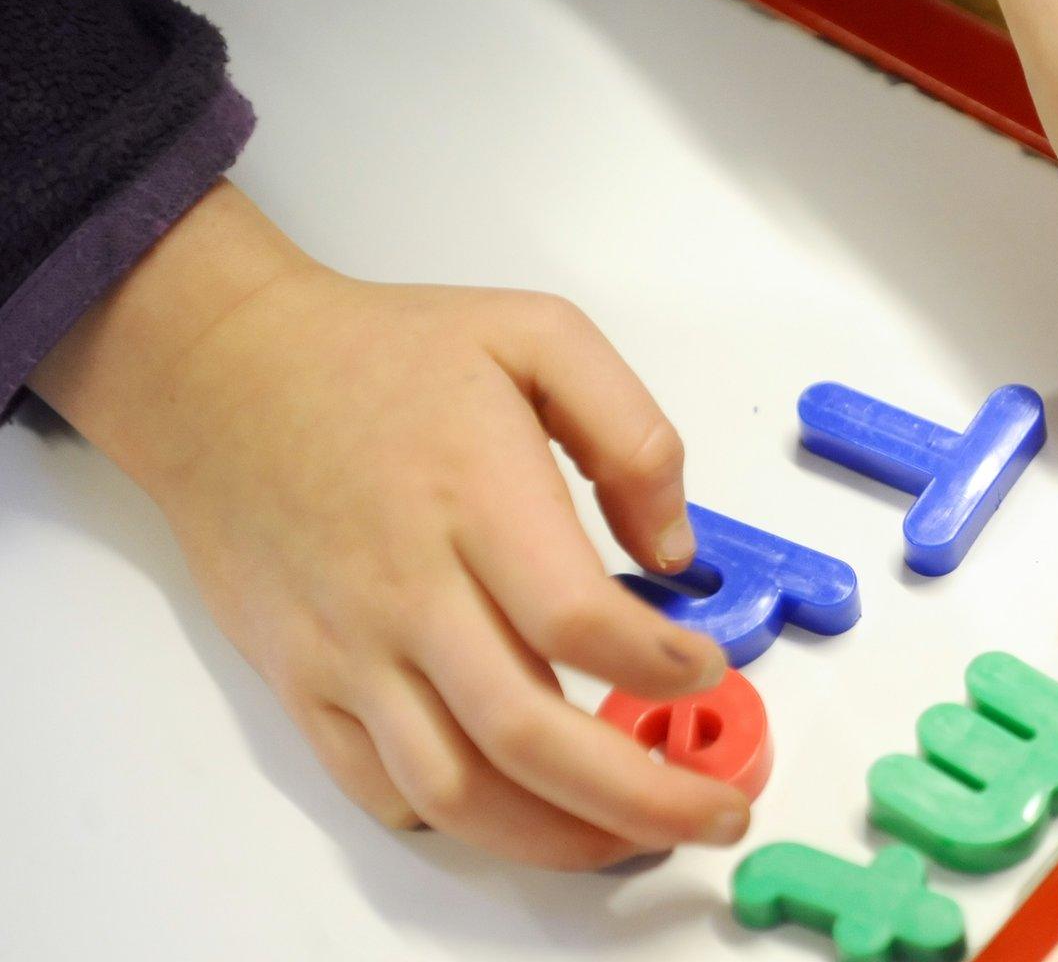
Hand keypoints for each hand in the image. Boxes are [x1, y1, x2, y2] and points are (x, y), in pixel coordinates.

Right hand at [30, 183, 743, 869]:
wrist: (224, 375)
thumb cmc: (385, 355)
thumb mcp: (536, 334)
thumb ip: (631, 432)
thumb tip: (675, 550)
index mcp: (475, 496)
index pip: (576, 619)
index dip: (658, 666)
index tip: (707, 669)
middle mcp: (408, 589)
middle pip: (528, 733)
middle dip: (642, 795)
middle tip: (719, 812)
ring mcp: (350, 648)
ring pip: (457, 789)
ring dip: (560, 836)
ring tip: (637, 836)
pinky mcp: (305, 682)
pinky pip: (382, 787)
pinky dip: (462, 822)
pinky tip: (526, 813)